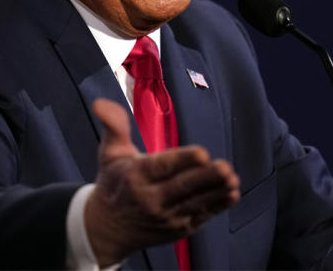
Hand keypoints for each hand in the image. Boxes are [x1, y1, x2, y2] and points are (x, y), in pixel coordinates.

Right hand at [84, 99, 240, 265]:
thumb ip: (114, 127)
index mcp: (136, 177)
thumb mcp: (110, 154)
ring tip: (232, 180)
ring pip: (195, 202)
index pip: (162, 167)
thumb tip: (100, 103)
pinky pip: (201, 216)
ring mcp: (166, 217)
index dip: (183, 160)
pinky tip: (232, 195)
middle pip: (182, 187)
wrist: (106, 230)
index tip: (202, 153)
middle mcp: (151, 199)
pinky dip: (218, 206)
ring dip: (216, 192)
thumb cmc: (114, 183)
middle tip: (225, 167)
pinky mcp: (179, 228)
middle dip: (205, 178)